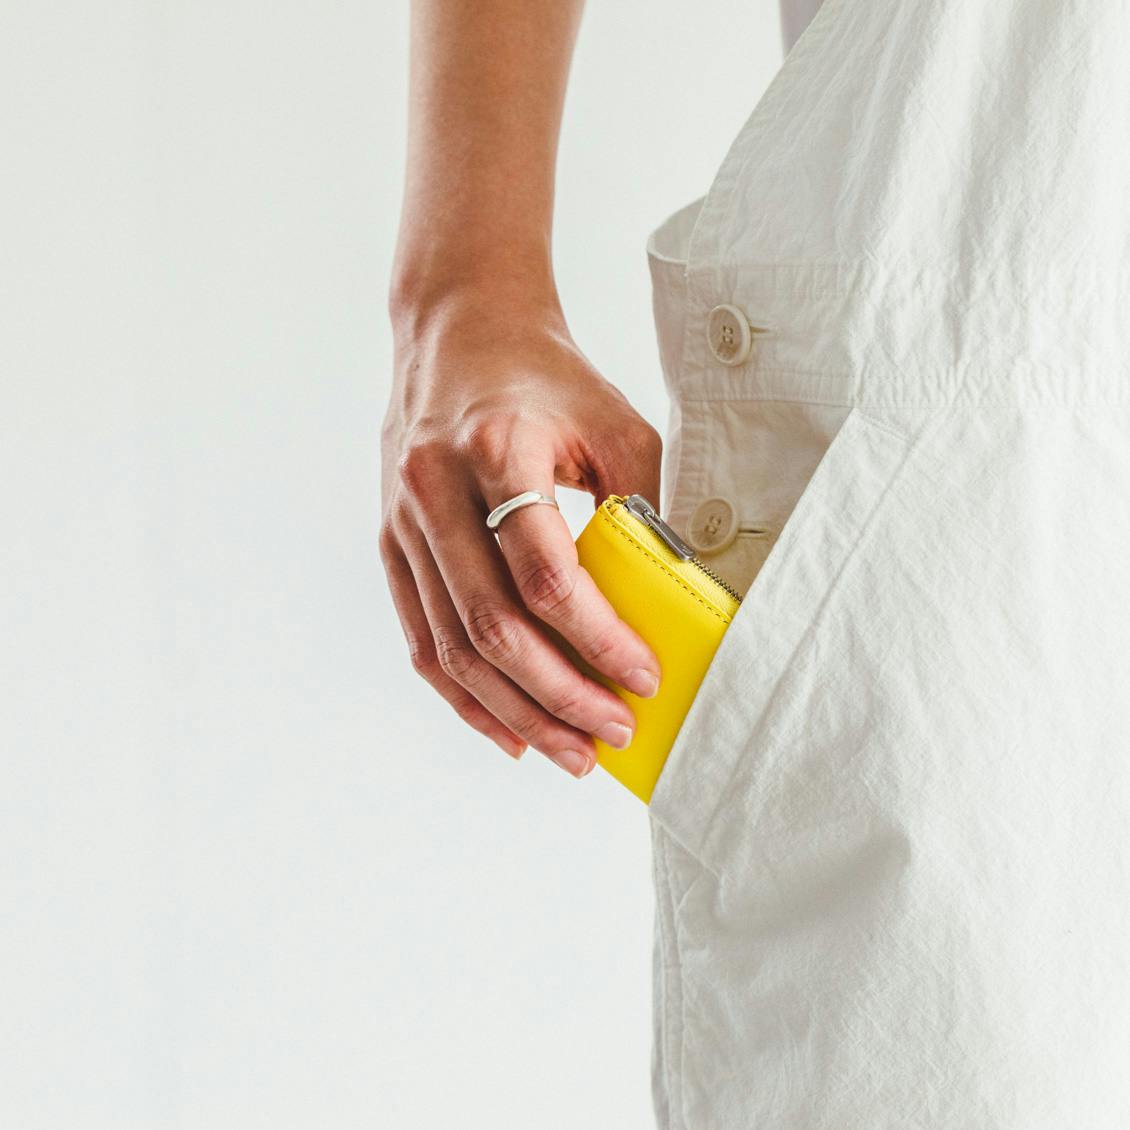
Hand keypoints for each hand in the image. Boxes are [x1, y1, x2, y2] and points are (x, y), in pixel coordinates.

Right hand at [381, 296, 662, 777]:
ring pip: (453, 647)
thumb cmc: (546, 376)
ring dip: (516, 712)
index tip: (644, 675)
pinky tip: (509, 732)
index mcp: (495, 451)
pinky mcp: (391, 546)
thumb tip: (675, 599)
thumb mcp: (614, 420)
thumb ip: (644, 504)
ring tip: (571, 753)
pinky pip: (424, 640)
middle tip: (613, 734)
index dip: (598, 637)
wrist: (457, 331)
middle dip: (559, 695)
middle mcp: (435, 492)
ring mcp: (402, 523)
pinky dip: (464, 696)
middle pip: (493, 626)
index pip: (546, 575)